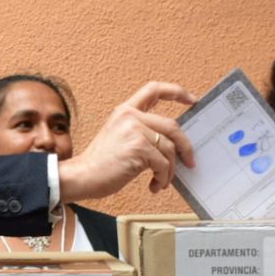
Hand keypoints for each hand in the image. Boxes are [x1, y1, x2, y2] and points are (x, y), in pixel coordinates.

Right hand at [58, 81, 195, 203]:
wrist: (83, 176)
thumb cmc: (100, 163)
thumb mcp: (118, 137)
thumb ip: (141, 131)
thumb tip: (171, 143)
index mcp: (125, 111)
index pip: (154, 90)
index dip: (176, 92)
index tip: (192, 100)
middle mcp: (130, 116)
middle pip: (172, 125)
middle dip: (185, 146)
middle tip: (189, 161)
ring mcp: (135, 130)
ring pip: (170, 148)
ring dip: (170, 170)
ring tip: (161, 181)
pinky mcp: (139, 148)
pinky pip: (163, 164)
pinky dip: (163, 178)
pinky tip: (155, 185)